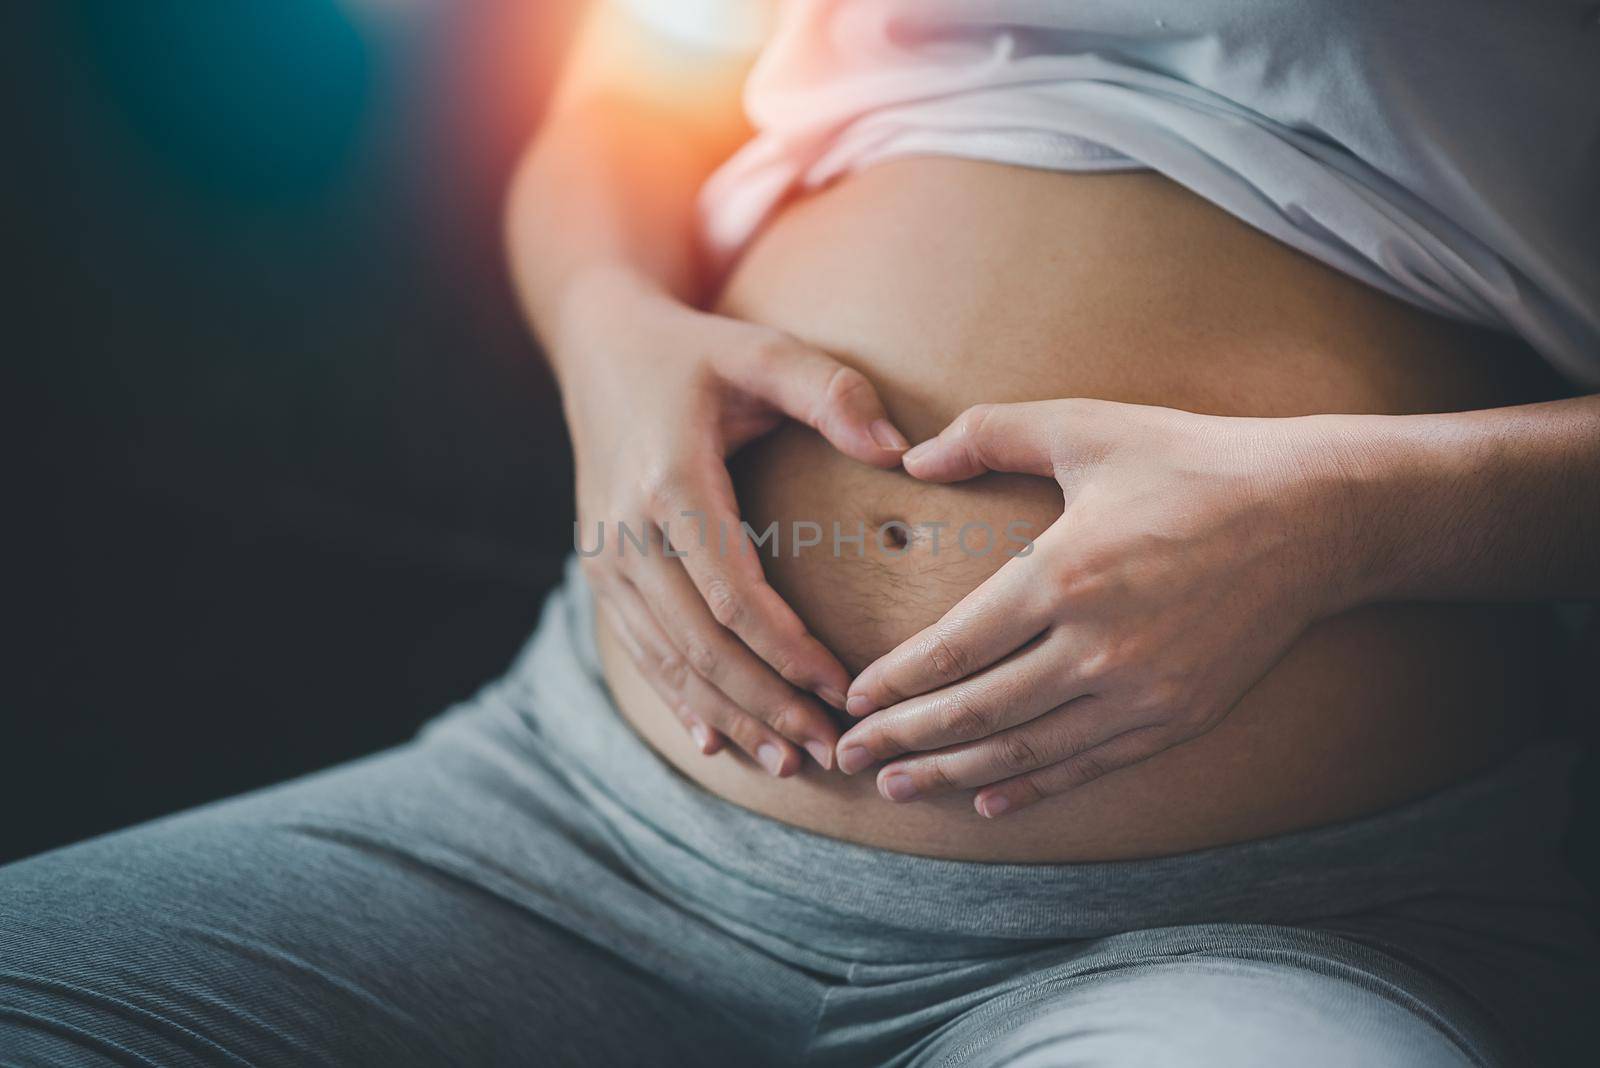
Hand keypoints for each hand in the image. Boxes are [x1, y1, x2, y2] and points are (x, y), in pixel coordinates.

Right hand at [557, 273, 908, 774]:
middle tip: (829, 751)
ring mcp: (604, 560)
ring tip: (789, 761)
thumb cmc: (697, 351)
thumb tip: (898, 451)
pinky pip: (641, 652)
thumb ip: (832, 393)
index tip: (844, 690)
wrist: (600, 346)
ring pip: (669, 662)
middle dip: (767, 705)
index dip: (788, 653)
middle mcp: (624, 534)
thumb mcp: (762, 351)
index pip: (733, 596)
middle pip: (700, 646)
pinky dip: (680, 701)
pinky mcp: (600, 573)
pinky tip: (717, 742)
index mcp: (667, 486)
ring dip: (729, 716)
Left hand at [837, 398, 1357, 813]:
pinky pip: (1090, 765)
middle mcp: (1098, 646)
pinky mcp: (1178, 716)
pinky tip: (990, 802)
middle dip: (904, 740)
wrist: (1313, 517)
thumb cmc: (1190, 462)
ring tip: (897, 788)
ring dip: (954, 776)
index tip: (854, 699)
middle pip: (977, 713)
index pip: (955, 649)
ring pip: (1027, 751)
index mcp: (1064, 574)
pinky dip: (1035, 787)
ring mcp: (1142, 691)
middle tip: (848, 757)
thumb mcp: (1085, 427)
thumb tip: (909, 459)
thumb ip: (987, 434)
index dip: (896, 683)